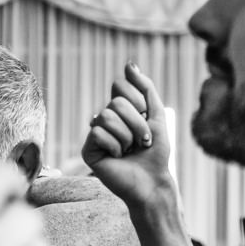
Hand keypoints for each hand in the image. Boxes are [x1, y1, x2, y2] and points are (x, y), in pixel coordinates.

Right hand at [81, 62, 174, 211]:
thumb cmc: (156, 152)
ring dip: (127, 136)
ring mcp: (95, 135)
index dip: (138, 104)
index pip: (119, 88)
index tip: (147, 121)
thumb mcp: (156, 115)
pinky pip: (97, 133)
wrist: (152, 181)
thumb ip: (145, 88)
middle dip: (136, 123)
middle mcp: (105, 121)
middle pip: (115, 103)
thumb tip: (129, 64)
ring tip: (130, 150)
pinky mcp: (88, 151)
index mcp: (120, 111)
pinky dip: (115, 146)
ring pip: (106, 117)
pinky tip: (117, 157)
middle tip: (143, 141)